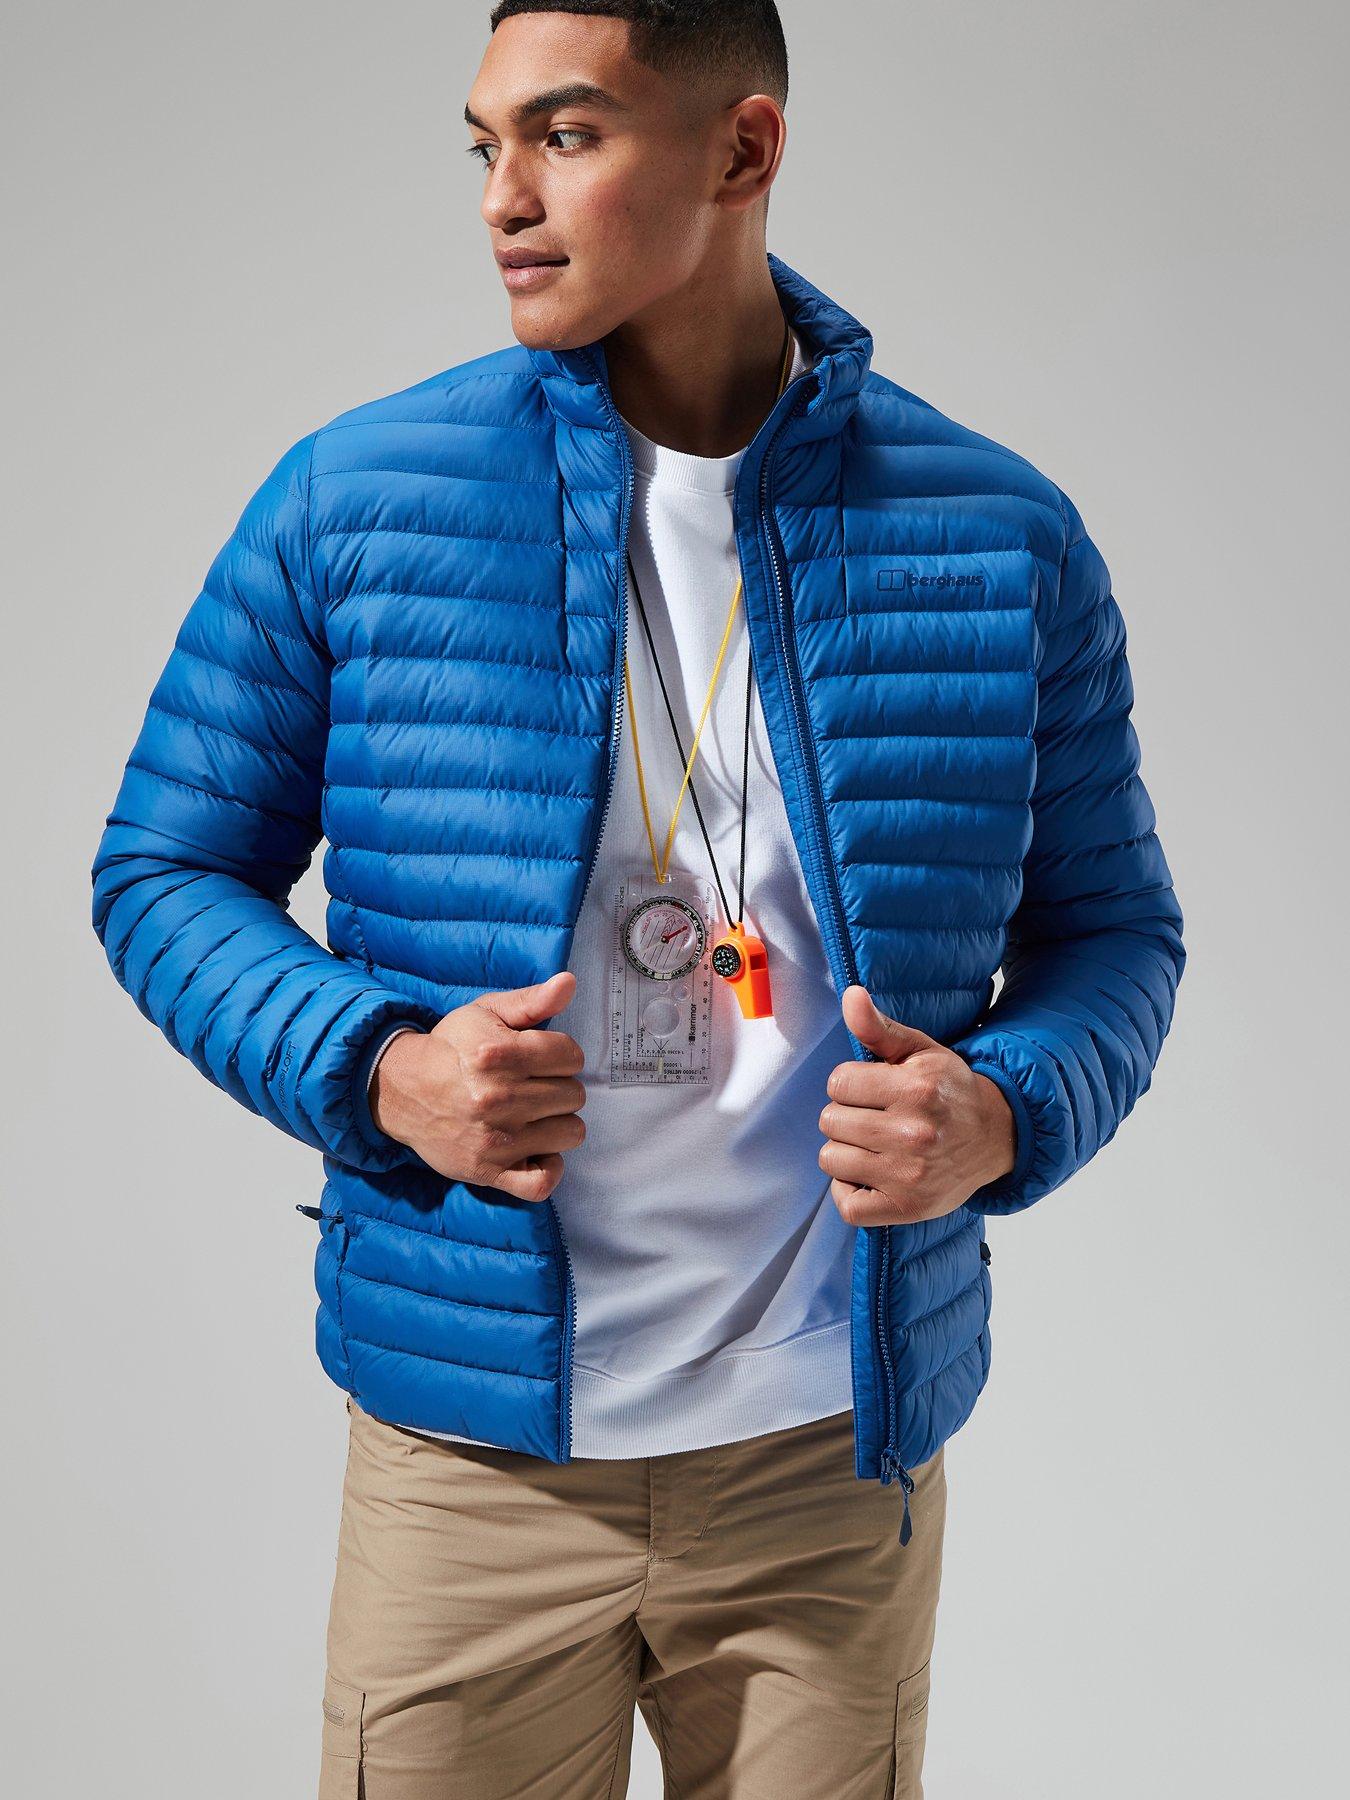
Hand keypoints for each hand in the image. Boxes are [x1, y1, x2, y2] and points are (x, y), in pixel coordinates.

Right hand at [370, 970, 585, 1202]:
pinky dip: (548, 1169)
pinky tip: (539, 1151)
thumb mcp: (486, 1013)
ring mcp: (496, 1139)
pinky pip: (541, 1183)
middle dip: (559, 1086)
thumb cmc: (451, 1049)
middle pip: (574, 1095)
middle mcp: (499, 1097)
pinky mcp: (488, 1171)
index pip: (572, 1056)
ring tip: (535, 1114)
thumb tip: (569, 983)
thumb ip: (531, 1000)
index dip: (562, 1054)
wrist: (403, 1090)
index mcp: (500, 1054)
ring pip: (570, 1133)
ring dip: (558, 1123)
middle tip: (535, 1085)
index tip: (544, 1057)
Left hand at [818, 985, 1015, 1225]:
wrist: (995, 1136)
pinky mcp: (906, 1207)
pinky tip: (868, 1175)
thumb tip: (851, 995)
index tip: (871, 1090)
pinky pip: (847, 1205)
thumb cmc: (950, 1091)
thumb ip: (879, 1027)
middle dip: (847, 1116)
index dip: (850, 1084)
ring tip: (874, 1145)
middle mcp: (912, 1132)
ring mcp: (909, 1174)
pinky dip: (850, 1192)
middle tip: (876, 1117)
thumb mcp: (920, 1051)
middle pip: (830, 1121)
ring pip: (832, 1159)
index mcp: (915, 1088)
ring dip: (846, 1152)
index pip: (838, 1083)